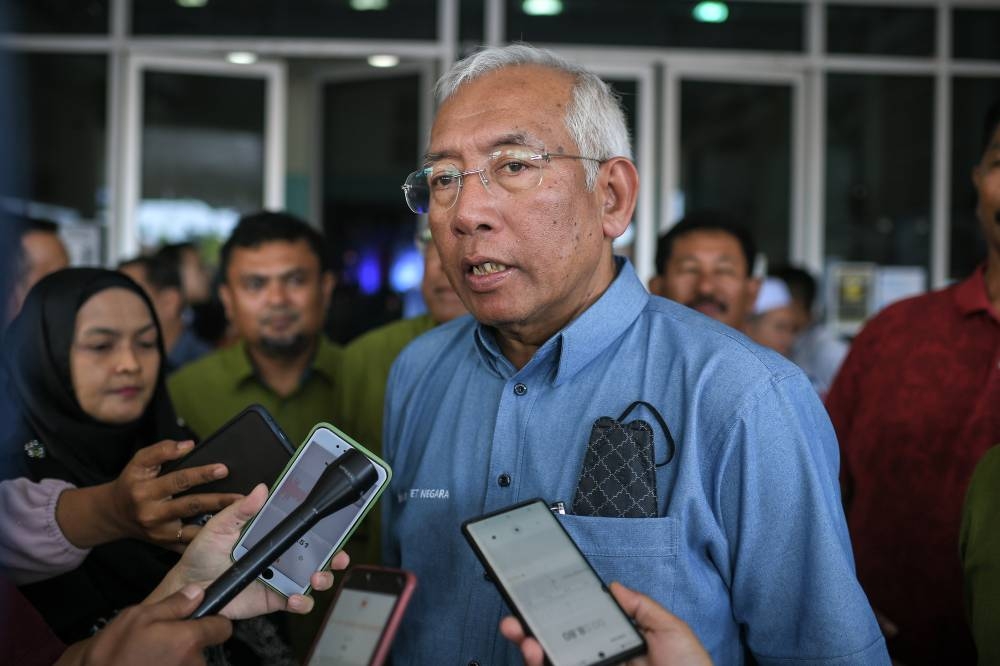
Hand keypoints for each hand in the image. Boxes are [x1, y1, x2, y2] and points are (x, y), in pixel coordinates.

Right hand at [57, 585, 231, 665]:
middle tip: (161, 641)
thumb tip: (198, 592)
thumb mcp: (137, 617)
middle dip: (188, 643)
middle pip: (204, 647)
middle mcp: (194, 663)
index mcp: (188, 640)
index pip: (223, 628)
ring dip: (177, 659)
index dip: (213, 622)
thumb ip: (173, 604)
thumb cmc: (113, 651)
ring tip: (152, 657)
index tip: (201, 621)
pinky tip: (150, 665)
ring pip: (192, 663)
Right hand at [109, 439, 242, 547]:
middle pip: (190, 505)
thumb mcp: (139, 462)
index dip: (201, 474)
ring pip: (192, 528)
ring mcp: (159, 532)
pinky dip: (208, 538)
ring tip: (239, 513)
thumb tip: (189, 445)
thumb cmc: (133, 483)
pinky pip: (190, 543)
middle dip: (217, 500)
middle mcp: (151, 513)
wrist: (115, 514)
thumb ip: (162, 450)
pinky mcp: (165, 544)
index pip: (177, 479)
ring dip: (218, 523)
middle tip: (240, 496)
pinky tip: (226, 533)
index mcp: (145, 490)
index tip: (224, 469)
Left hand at [148, 483, 349, 619]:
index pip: (304, 528)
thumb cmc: (203, 553)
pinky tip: (293, 597)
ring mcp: (280, 577)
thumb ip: (241, 510)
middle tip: (339, 556)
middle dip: (336, 556)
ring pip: (314, 578)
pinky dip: (302, 601)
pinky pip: (297, 602)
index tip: (337, 524)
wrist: (188, 587)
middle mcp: (282, 555)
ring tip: (316, 577)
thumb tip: (260, 490)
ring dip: (323, 578)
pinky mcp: (274, 598)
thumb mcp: (220, 526)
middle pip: (318, 554)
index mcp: (272, 534)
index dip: (324, 527)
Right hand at [499, 582, 711, 665]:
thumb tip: (613, 587)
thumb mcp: (672, 632)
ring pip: (549, 664)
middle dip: (528, 632)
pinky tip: (538, 656)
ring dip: (530, 651)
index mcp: (614, 647)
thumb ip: (642, 608)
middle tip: (514, 621)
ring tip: (526, 640)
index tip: (537, 597)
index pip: (577, 627)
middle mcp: (597, 663)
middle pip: (554, 647)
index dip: (554, 613)